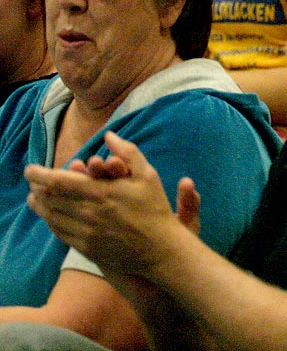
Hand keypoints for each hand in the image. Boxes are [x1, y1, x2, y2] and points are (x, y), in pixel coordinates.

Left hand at [25, 132, 181, 272]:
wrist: (159, 249)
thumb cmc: (154, 209)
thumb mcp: (148, 175)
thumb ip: (128, 152)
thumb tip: (109, 135)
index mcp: (101, 192)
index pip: (58, 181)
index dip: (39, 175)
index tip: (30, 169)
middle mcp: (88, 212)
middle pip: (50, 199)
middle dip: (36, 188)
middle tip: (32, 181)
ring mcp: (85, 232)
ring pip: (51, 216)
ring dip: (39, 205)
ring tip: (34, 197)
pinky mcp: (85, 247)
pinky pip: (59, 232)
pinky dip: (49, 221)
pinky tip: (49, 215)